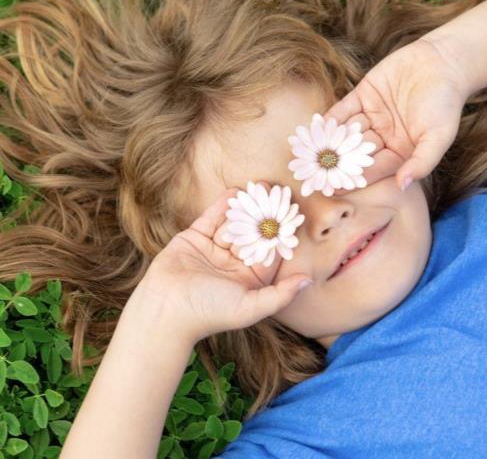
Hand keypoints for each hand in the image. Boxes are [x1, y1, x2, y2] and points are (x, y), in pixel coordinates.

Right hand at [134, 184, 311, 345]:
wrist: (164, 310)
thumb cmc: (210, 313)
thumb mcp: (251, 307)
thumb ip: (281, 295)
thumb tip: (308, 280)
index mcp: (249, 278)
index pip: (269, 251)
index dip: (281, 232)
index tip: (293, 212)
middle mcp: (233, 263)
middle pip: (253, 234)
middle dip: (264, 214)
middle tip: (278, 192)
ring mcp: (213, 249)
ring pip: (234, 223)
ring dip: (246, 206)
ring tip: (260, 186)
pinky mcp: (194, 238)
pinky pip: (211, 218)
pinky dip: (223, 205)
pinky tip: (236, 191)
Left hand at [323, 38, 470, 192]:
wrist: (443, 61)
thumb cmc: (446, 103)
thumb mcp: (439, 136)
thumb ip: (422, 162)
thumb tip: (403, 185)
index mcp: (401, 152)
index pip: (375, 169)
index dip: (355, 179)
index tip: (334, 189)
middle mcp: (384, 137)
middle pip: (356, 154)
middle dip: (336, 163)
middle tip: (313, 175)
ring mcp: (372, 116)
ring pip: (347, 132)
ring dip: (328, 142)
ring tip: (307, 154)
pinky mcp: (364, 94)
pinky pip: (344, 109)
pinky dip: (330, 118)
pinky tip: (315, 127)